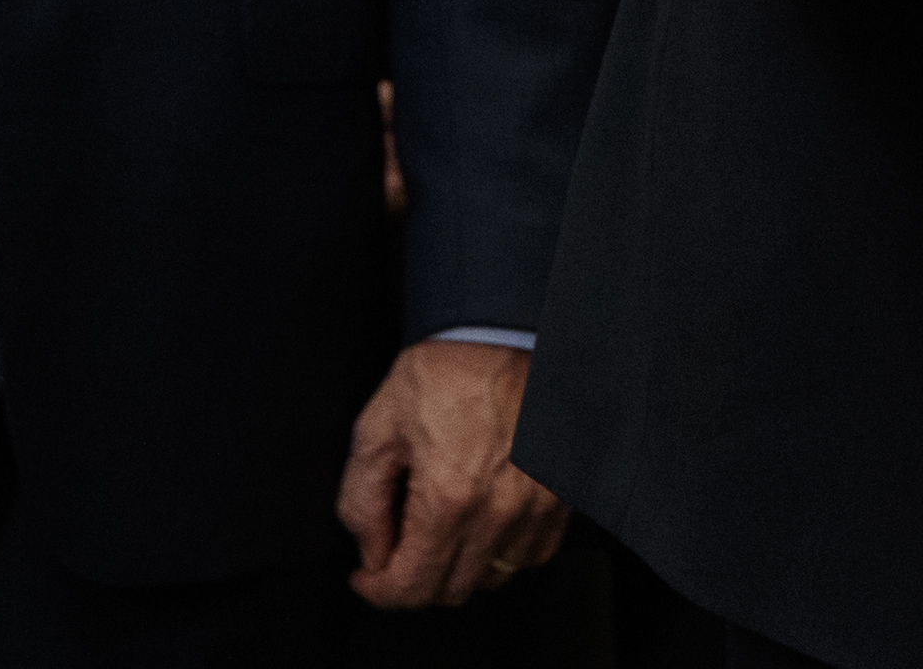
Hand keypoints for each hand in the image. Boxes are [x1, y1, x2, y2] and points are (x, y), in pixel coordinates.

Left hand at [338, 339, 569, 609]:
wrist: (503, 331)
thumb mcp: (377, 429)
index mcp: (449, 498)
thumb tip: (370, 552)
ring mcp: (536, 507)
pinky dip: (503, 552)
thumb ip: (362, 502)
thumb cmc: (447, 370)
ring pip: (491, 578)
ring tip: (441, 531)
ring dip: (459, 567)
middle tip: (398, 546)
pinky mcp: (560, 496)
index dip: (377, 591)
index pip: (410, 587)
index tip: (367, 576)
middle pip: (449, 590)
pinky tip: (482, 523)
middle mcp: (499, 511)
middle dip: (413, 579)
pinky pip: (531, 554)